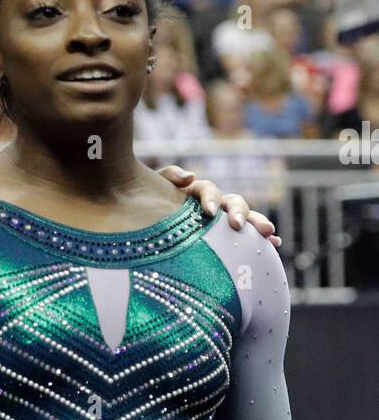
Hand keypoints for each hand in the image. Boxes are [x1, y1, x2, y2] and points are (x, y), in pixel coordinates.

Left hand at [158, 165, 282, 247]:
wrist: (143, 221)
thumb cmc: (146, 205)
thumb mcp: (153, 187)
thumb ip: (169, 176)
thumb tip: (191, 176)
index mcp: (195, 193)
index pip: (208, 190)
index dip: (210, 198)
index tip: (209, 212)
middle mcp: (213, 205)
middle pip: (233, 203)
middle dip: (240, 212)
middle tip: (239, 225)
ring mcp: (222, 222)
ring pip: (244, 219)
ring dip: (257, 224)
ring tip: (269, 234)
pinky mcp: (226, 239)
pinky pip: (247, 238)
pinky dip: (262, 239)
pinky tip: (275, 243)